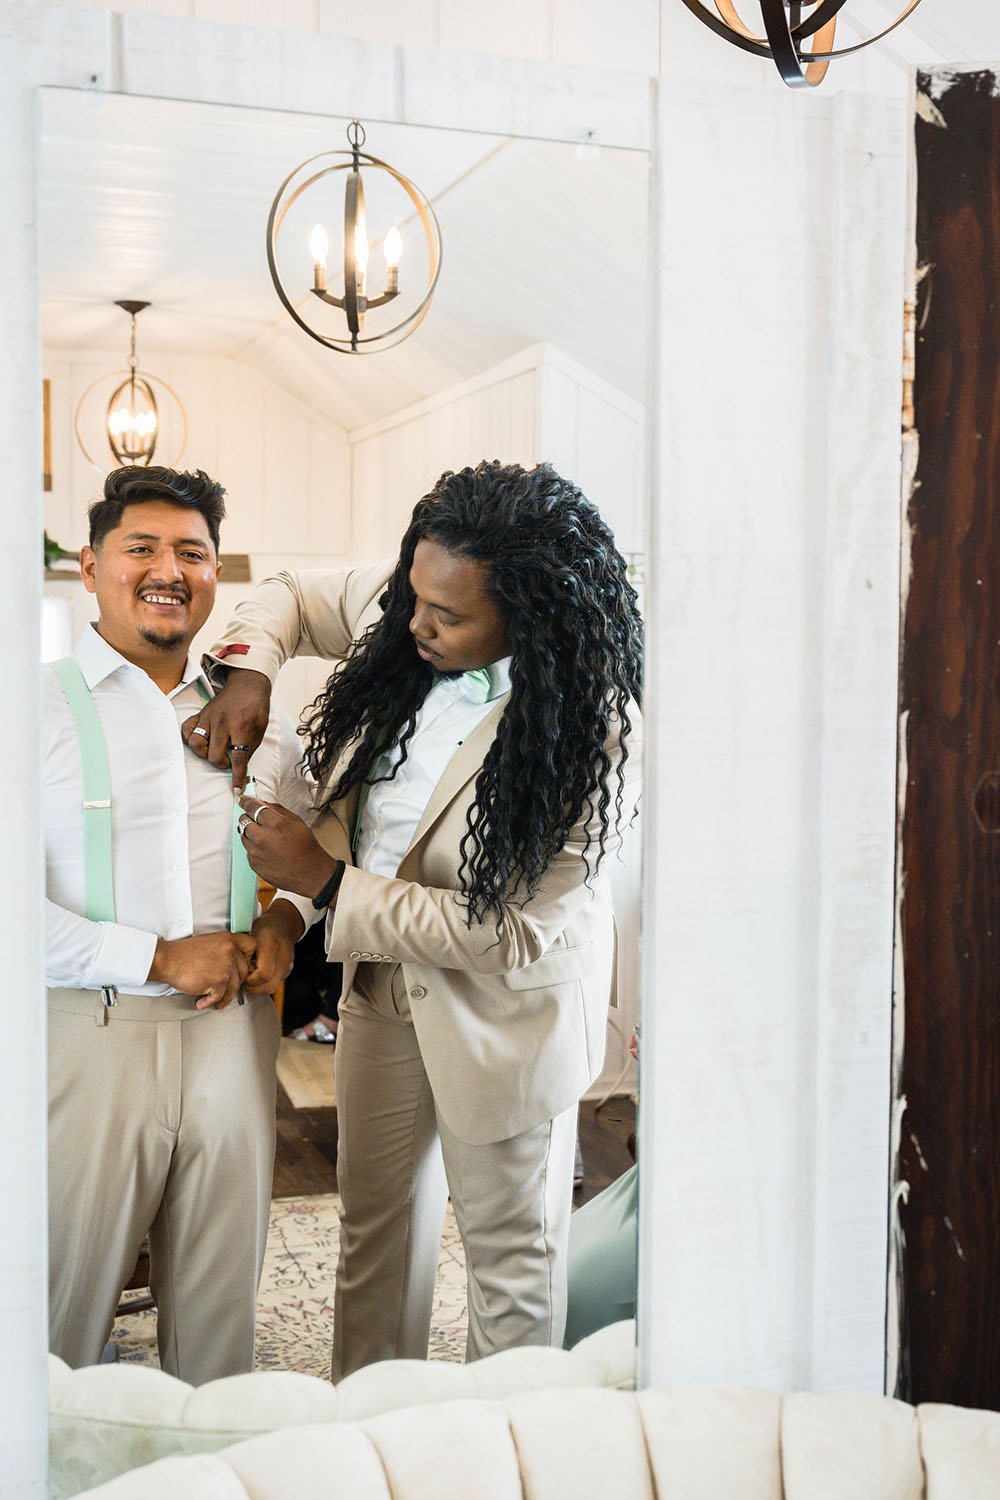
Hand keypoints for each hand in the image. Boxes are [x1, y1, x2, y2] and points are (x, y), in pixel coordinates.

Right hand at [148, 930, 257, 1009]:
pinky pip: (222, 997)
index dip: (248, 958)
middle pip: (245, 971)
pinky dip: (211, 1002)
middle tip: (223, 987)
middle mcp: (231, 950)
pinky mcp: (219, 981)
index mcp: (229, 939)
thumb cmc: (184, 954)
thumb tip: (239, 965)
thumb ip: (227, 950)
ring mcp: (226, 966)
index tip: (240, 967)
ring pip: (235, 987)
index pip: (252, 946)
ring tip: (212, 998)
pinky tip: (202, 1001)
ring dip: (223, 996)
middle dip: (234, 982)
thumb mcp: (211, 942)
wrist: (167, 960)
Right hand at [181, 668, 271, 792]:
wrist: (247, 684)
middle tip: (230, 759)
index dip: (238, 777)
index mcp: (241, 726)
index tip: (237, 790)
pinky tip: (202, 741)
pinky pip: (186, 731)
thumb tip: (241, 768)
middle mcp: (222, 723)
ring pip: (196, 745)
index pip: (238, 757)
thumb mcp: (261, 728)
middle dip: (222, 764)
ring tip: (215, 750)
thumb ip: (250, 747)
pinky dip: (190, 740)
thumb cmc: (256, 707)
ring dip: (205, 754)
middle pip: (215, 756)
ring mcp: (208, 718)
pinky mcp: (200, 715)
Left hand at [237, 795, 336, 898]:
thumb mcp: (297, 822)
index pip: (253, 807)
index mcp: (275, 824)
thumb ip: (277, 809)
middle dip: (249, 818)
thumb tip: (261, 802)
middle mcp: (262, 838)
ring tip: (266, 838)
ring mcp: (256, 853)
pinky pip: (248, 850)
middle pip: (244, 820)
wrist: (310, 873)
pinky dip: (254, 848)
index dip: (246, 801)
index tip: (242, 799)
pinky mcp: (254, 864)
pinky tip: (268, 851)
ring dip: (251, 834)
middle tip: (258, 821)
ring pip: (243, 836)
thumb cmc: (306, 847)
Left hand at [246, 901, 303, 995]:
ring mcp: (287, 965)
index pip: (263, 974)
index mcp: (271, 946)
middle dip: (255, 989)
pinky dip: (266, 984)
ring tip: (251, 980)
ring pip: (273, 987)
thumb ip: (243, 953)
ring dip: (260, 988)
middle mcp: (283, 957)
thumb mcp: (249, 935)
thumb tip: (232, 969)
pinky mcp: (288, 970)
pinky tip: (258, 977)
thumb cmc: (264, 928)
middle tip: (245, 984)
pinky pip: (276, 983)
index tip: (242, 977)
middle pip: (269, 985)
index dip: (250, 980)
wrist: (283, 924)